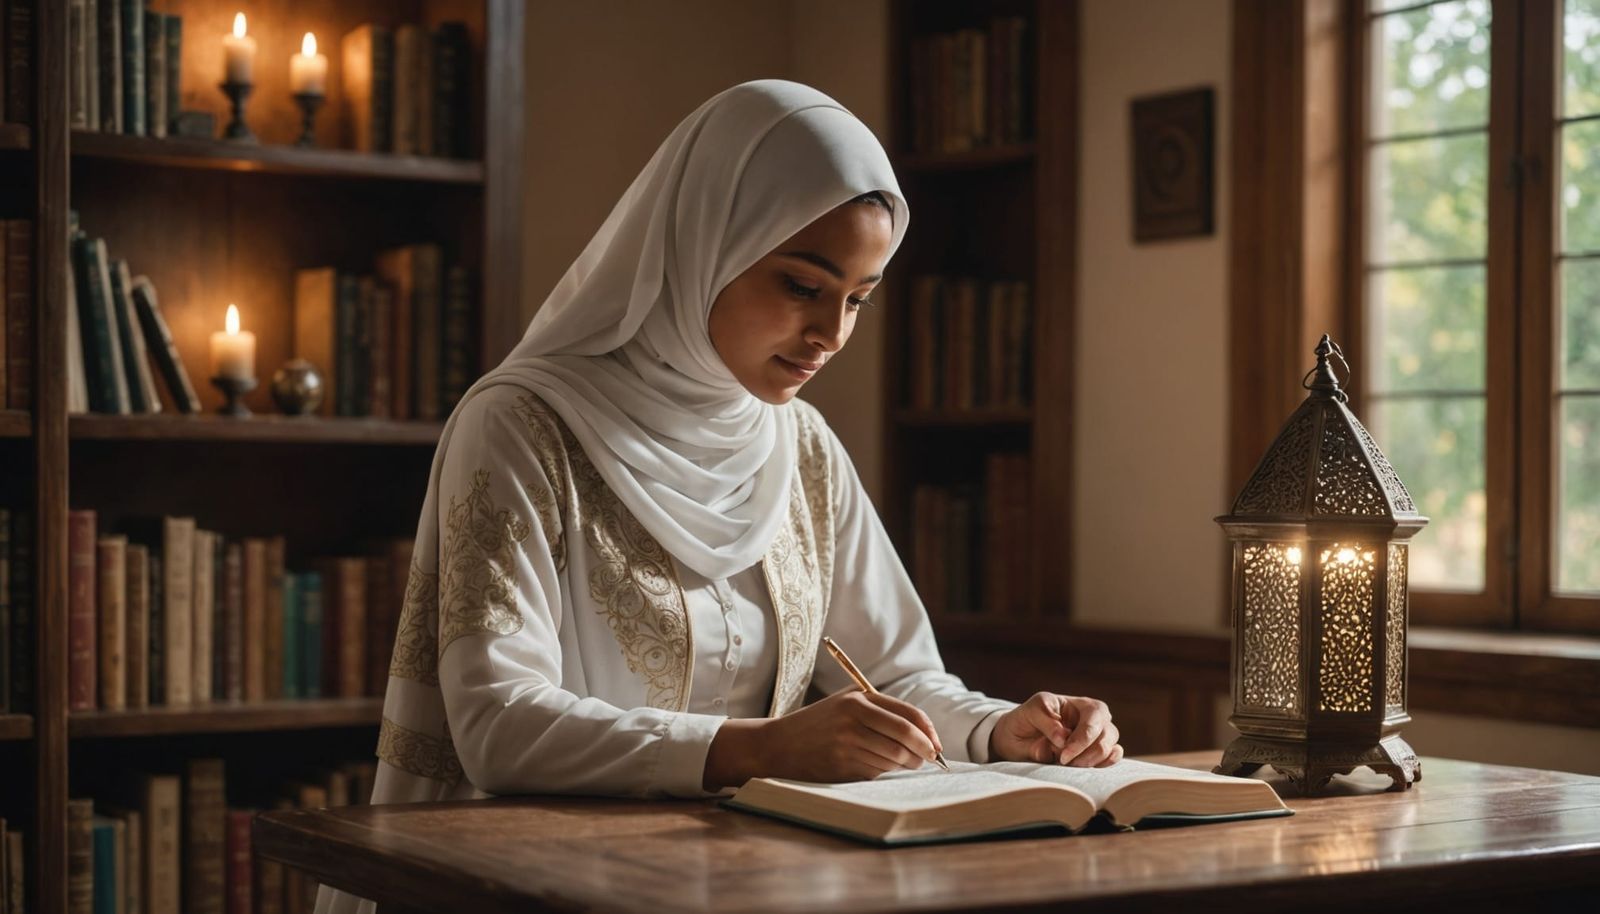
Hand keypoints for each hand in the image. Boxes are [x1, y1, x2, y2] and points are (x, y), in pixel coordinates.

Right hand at [703, 688, 943, 789]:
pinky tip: (877, 767)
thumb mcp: (845, 703)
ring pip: (893, 758)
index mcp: (858, 699)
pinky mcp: (842, 765)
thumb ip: (880, 710)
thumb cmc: (819, 724)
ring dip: (905, 764)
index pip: (907, 715)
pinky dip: (884, 772)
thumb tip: (924, 731)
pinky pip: (876, 771)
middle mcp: (853, 718)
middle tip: (929, 759)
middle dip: (923, 752)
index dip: (928, 732)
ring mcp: (847, 743)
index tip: (936, 744)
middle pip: (905, 737)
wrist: (778, 744)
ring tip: (904, 763)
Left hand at [988, 692, 1122, 766]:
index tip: (1062, 755)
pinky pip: (1112, 757)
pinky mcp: (1097, 754)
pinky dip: (1104, 764)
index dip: (1081, 739)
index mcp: (1080, 704)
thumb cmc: (1025, 719)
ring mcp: (1098, 737)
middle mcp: (1094, 719)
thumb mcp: (1030, 712)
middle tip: (1064, 762)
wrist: (1016, 737)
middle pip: (1108, 733)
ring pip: (1110, 748)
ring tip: (1069, 766)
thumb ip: (1046, 722)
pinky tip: (1088, 768)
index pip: (1094, 716)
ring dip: (1092, 760)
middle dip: (1087, 752)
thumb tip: (1064, 739)